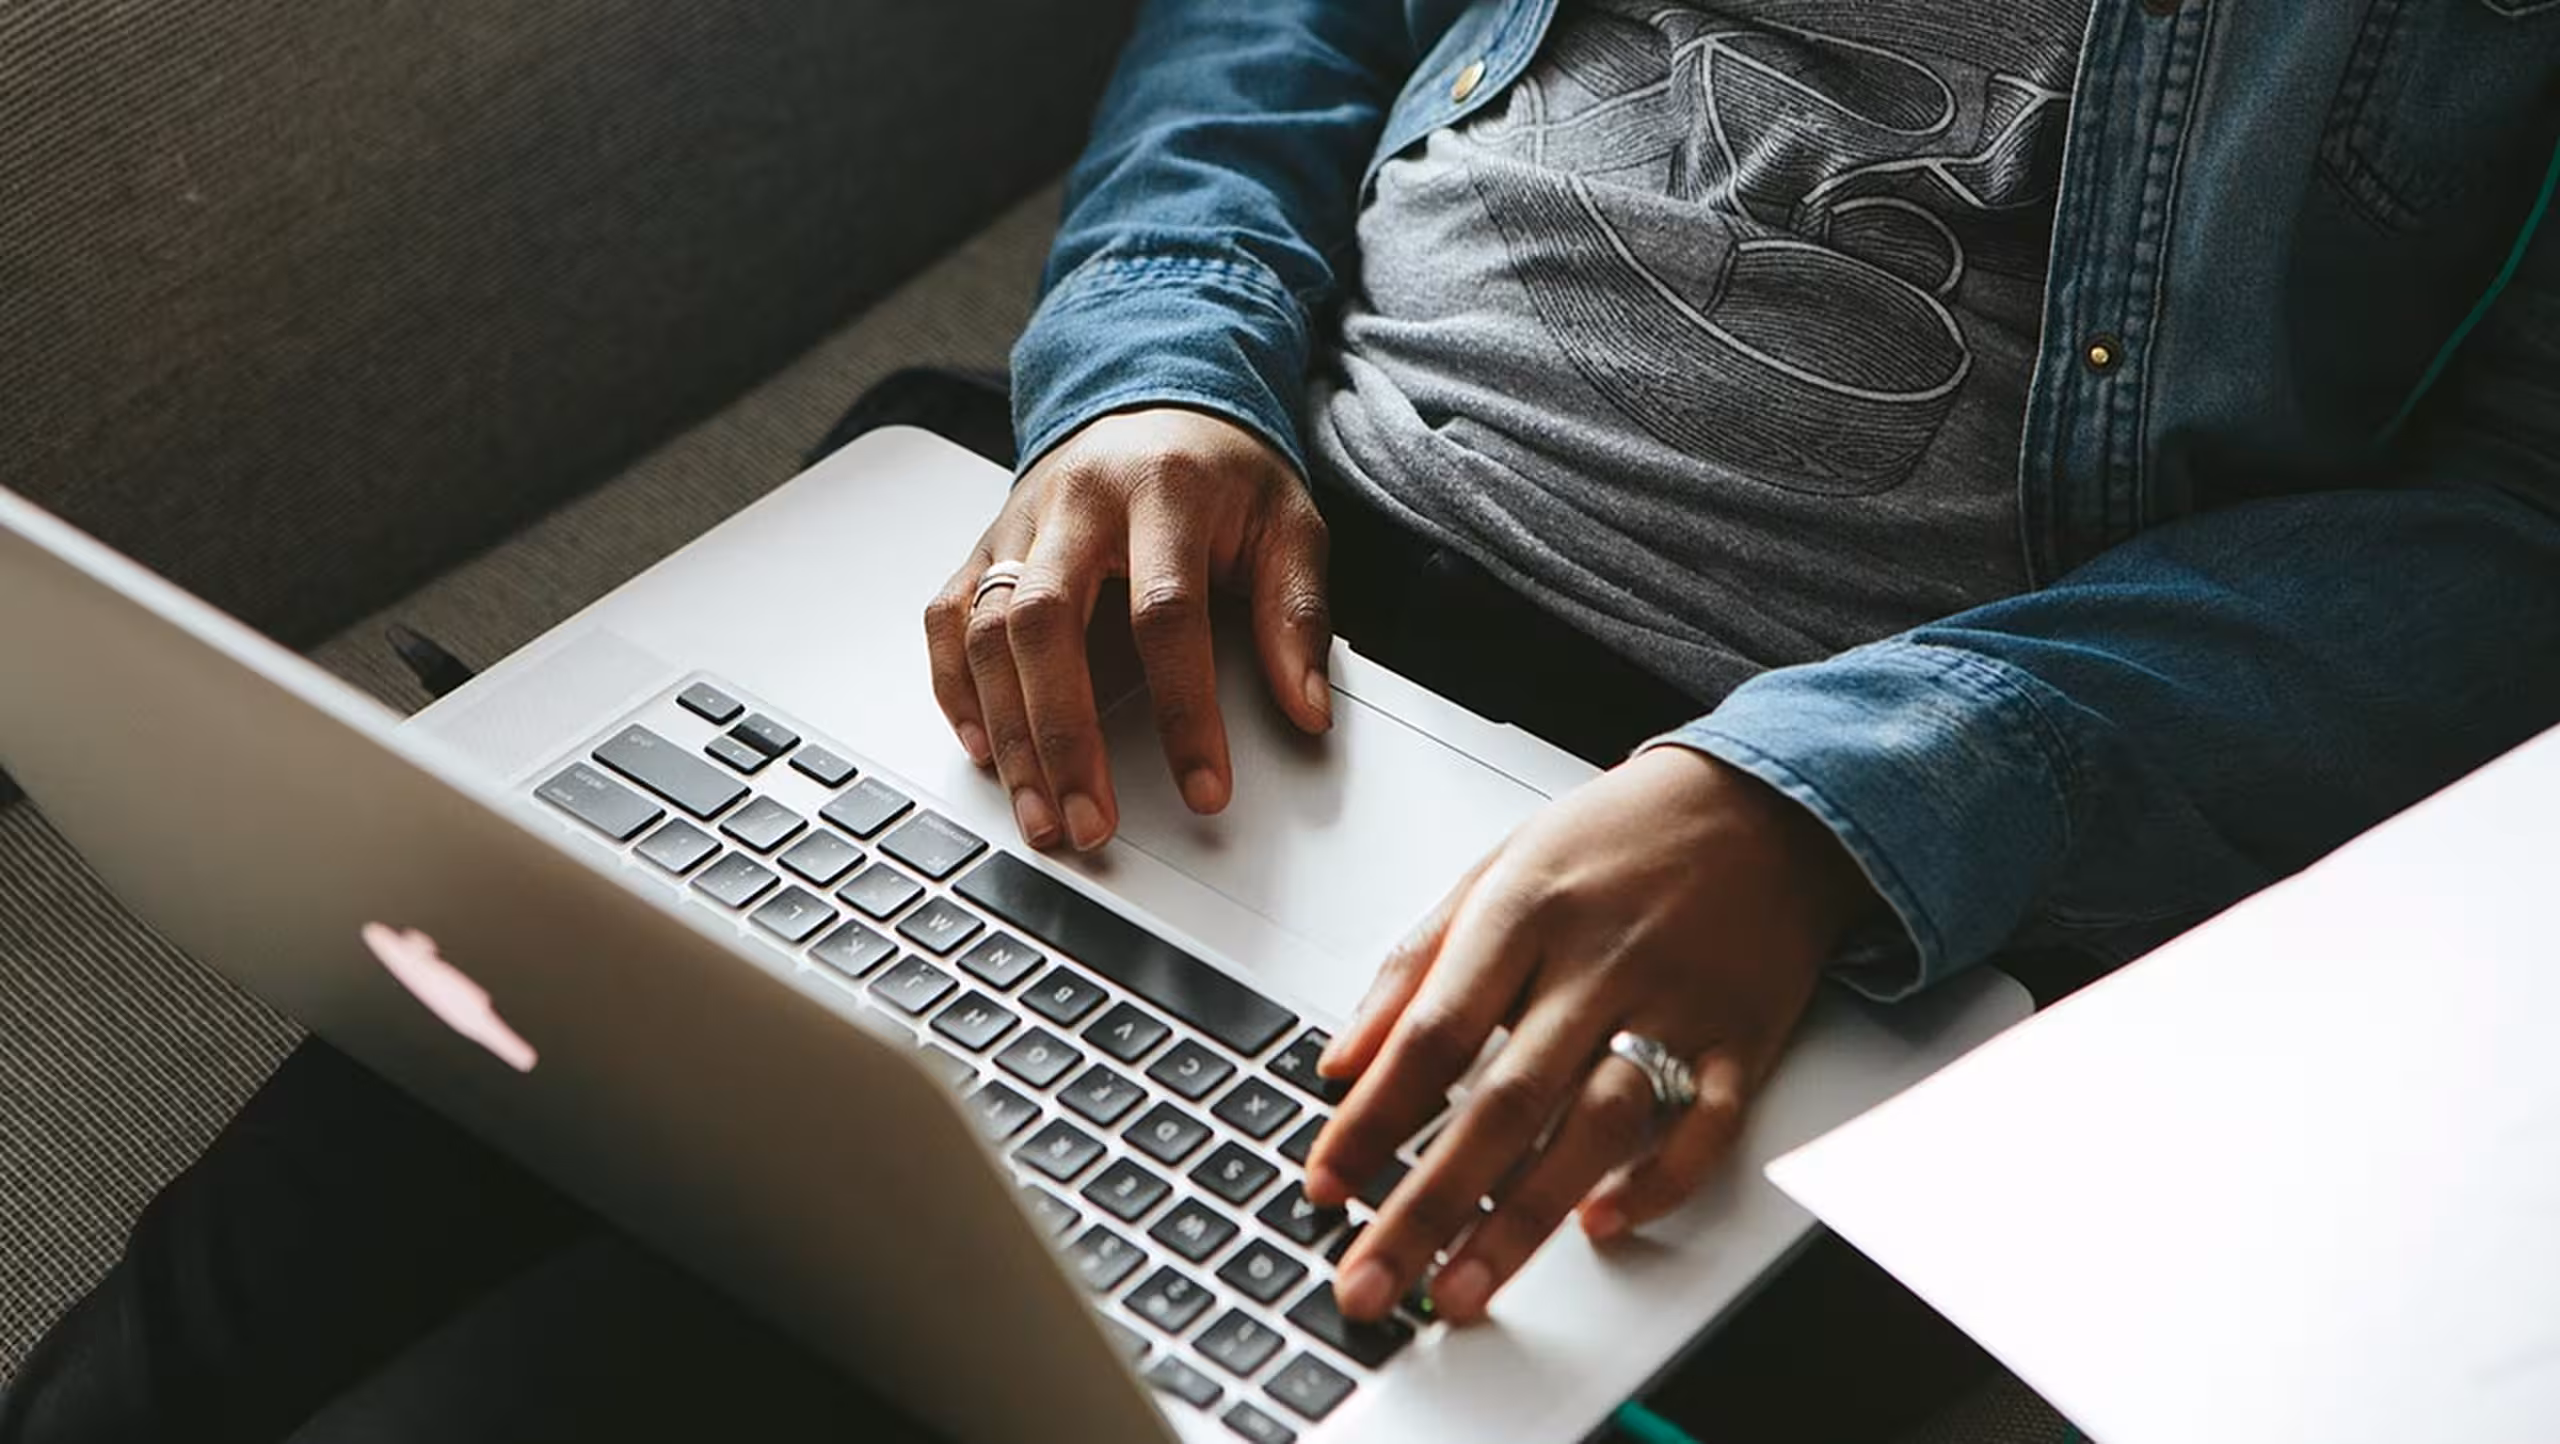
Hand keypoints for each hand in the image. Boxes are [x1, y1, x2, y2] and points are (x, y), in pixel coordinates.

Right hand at [923, 408, 1332, 850]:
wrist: (1154, 400)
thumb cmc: (1224, 475)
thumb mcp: (1288, 525)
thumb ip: (1297, 615)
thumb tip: (1308, 709)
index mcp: (1163, 492)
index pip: (1165, 613)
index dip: (1185, 710)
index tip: (1204, 790)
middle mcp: (1076, 503)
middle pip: (1048, 624)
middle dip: (1064, 737)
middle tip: (1087, 824)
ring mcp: (1020, 525)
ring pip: (987, 631)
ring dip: (1009, 733)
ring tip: (1039, 815)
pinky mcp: (984, 546)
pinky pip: (946, 618)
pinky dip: (956, 689)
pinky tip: (985, 751)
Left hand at [1304, 747, 1876, 1323]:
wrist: (1766, 801)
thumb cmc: (1616, 839)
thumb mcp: (1498, 868)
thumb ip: (1415, 965)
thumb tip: (1340, 1061)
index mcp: (1523, 912)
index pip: (1432, 1034)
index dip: (1372, 1119)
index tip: (1325, 1186)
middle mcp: (1596, 961)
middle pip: (1501, 1101)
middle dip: (1426, 1206)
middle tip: (1372, 1283)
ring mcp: (1675, 1001)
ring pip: (1595, 1124)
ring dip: (1524, 1218)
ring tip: (1464, 1288)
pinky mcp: (1742, 1036)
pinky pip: (1705, 1125)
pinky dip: (1656, 1181)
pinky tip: (1600, 1226)